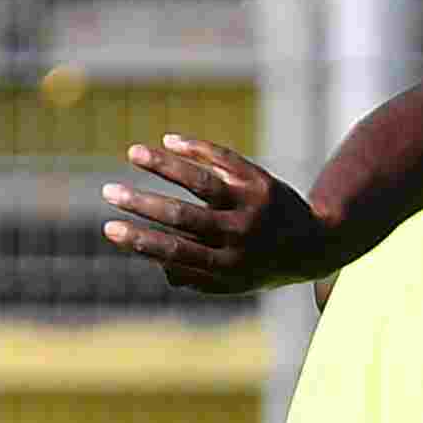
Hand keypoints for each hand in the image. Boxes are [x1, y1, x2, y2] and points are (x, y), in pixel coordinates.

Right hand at [98, 135, 335, 294]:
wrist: (315, 245)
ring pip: (202, 182)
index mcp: (228, 267)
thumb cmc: (260, 265)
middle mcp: (239, 237)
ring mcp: (251, 207)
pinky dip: (195, 148)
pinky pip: (224, 160)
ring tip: (133, 152)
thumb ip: (194, 276)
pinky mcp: (260, 181)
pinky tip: (169, 140)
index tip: (109, 228)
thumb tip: (156, 263)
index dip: (141, 241)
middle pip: (183, 217)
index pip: (177, 253)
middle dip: (142, 204)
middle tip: (107, 191)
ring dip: (164, 165)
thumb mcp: (231, 282)